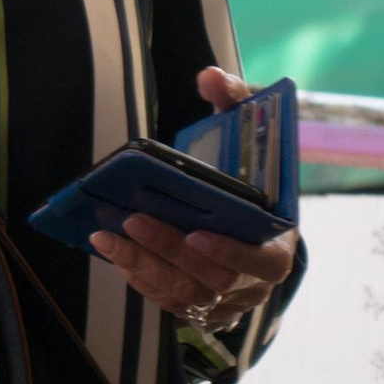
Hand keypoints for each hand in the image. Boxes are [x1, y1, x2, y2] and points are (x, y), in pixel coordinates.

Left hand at [89, 69, 296, 329]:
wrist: (253, 222)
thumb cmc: (252, 176)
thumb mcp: (252, 134)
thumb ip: (236, 101)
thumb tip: (210, 76)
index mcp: (277, 245)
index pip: (261, 261)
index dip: (231, 252)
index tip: (196, 234)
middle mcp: (254, 282)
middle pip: (213, 278)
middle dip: (169, 249)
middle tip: (132, 218)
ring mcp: (226, 300)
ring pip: (184, 293)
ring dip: (143, 265)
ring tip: (106, 235)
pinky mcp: (199, 306)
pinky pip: (168, 300)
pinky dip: (140, 278)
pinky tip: (114, 251)